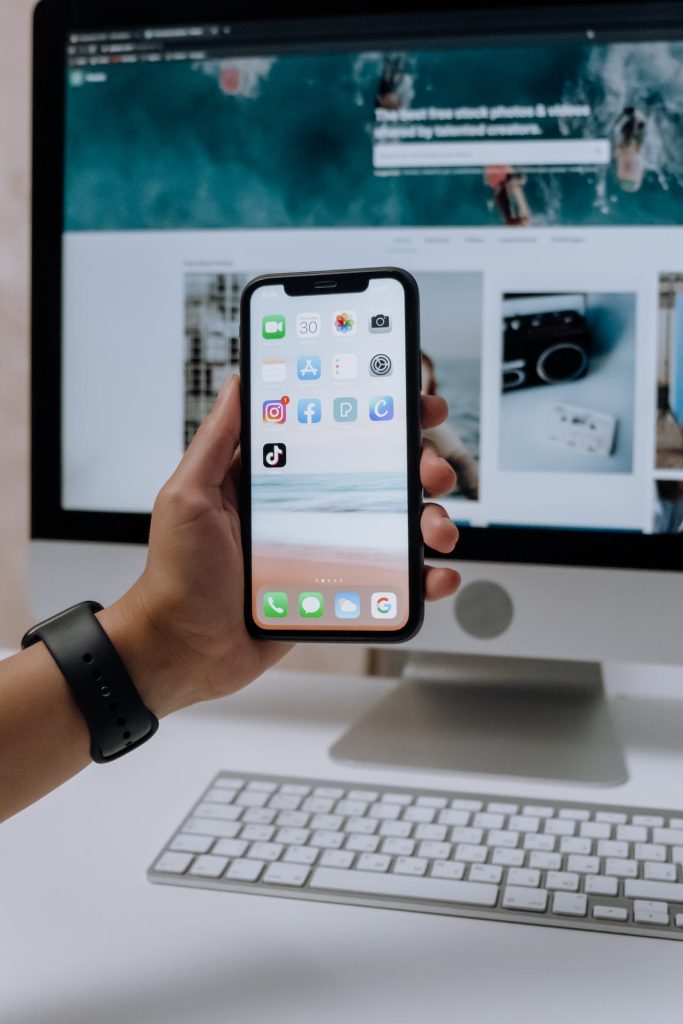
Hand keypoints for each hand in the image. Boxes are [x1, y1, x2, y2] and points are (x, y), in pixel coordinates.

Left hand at [101, 376, 460, 716]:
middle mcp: (308, 508)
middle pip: (380, 475)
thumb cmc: (178, 576)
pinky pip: (391, 580)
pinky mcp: (338, 591)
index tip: (413, 401)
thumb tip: (240, 382)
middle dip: (420, 466)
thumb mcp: (189, 496)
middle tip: (433, 472)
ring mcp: (327, 550)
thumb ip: (216, 441)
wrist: (183, 650)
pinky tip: (436, 576)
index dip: (379, 414)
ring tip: (437, 532)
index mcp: (276, 477)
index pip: (336, 432)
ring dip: (432, 521)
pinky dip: (423, 577)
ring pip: (396, 525)